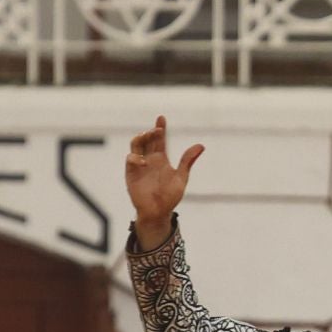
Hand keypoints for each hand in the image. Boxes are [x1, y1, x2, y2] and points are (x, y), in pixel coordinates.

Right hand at [126, 116, 204, 233]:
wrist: (158, 212)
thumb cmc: (170, 197)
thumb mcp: (181, 177)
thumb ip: (188, 161)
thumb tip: (201, 145)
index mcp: (161, 159)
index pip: (160, 140)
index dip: (160, 128)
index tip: (161, 118)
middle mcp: (149, 159)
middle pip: (147, 139)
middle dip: (151, 132)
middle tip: (158, 130)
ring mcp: (139, 165)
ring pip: (136, 144)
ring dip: (141, 138)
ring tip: (149, 137)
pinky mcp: (131, 173)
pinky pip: (130, 159)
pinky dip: (136, 157)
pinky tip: (144, 162)